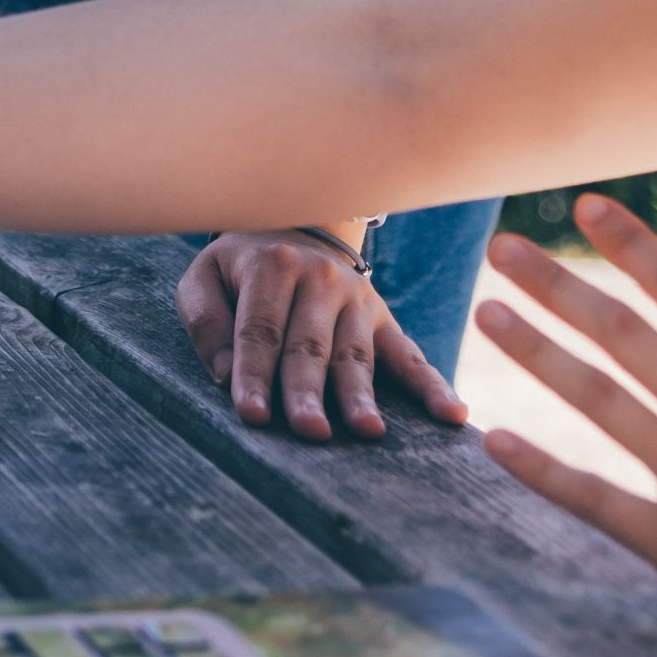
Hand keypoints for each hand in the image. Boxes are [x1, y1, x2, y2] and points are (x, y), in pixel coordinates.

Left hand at [177, 230, 467, 444]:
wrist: (292, 225)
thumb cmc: (237, 269)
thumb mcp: (204, 278)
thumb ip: (207, 322)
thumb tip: (225, 375)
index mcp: (272, 266)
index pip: (260, 329)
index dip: (253, 374)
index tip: (252, 415)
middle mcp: (320, 279)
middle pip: (310, 346)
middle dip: (308, 391)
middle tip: (309, 431)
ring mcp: (359, 300)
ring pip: (356, 355)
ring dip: (361, 395)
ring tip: (367, 431)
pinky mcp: (385, 320)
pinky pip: (410, 357)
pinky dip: (433, 387)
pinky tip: (452, 415)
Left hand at [474, 192, 656, 656]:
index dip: (633, 245)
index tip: (586, 205)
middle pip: (624, 335)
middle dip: (558, 286)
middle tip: (501, 247)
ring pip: (601, 399)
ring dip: (538, 353)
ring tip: (486, 314)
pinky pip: (599, 500)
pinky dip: (543, 469)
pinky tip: (495, 441)